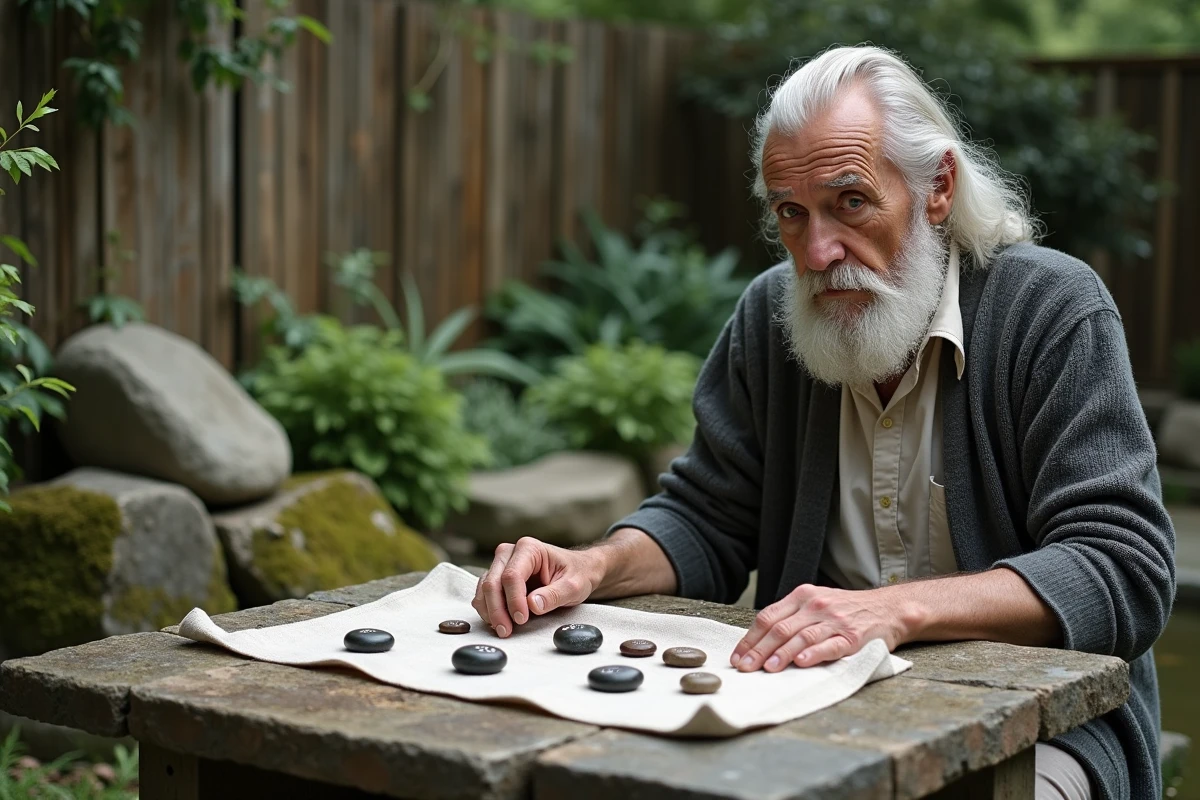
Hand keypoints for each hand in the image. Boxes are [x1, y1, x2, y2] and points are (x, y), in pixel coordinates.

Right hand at [471, 537, 604, 637]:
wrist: (579, 571)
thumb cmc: (577, 574)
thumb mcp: (574, 586)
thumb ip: (554, 595)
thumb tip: (532, 605)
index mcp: (529, 549)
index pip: (511, 575)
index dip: (513, 600)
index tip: (521, 619)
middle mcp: (510, 553)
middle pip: (492, 582)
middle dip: (497, 609)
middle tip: (506, 630)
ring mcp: (502, 564)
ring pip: (485, 588)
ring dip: (490, 611)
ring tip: (503, 629)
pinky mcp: (498, 577)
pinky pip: (484, 593)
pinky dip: (488, 609)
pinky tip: (499, 622)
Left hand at [730, 584, 916, 671]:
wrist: (888, 609)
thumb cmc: (846, 610)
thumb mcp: (815, 604)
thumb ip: (791, 618)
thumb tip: (759, 642)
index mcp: (802, 596)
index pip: (768, 617)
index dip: (750, 638)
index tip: (738, 656)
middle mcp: (815, 605)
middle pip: (780, 628)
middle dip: (759, 650)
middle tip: (745, 667)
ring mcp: (834, 620)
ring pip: (801, 636)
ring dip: (782, 653)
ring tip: (768, 668)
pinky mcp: (852, 636)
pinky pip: (830, 645)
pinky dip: (814, 654)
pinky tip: (802, 662)